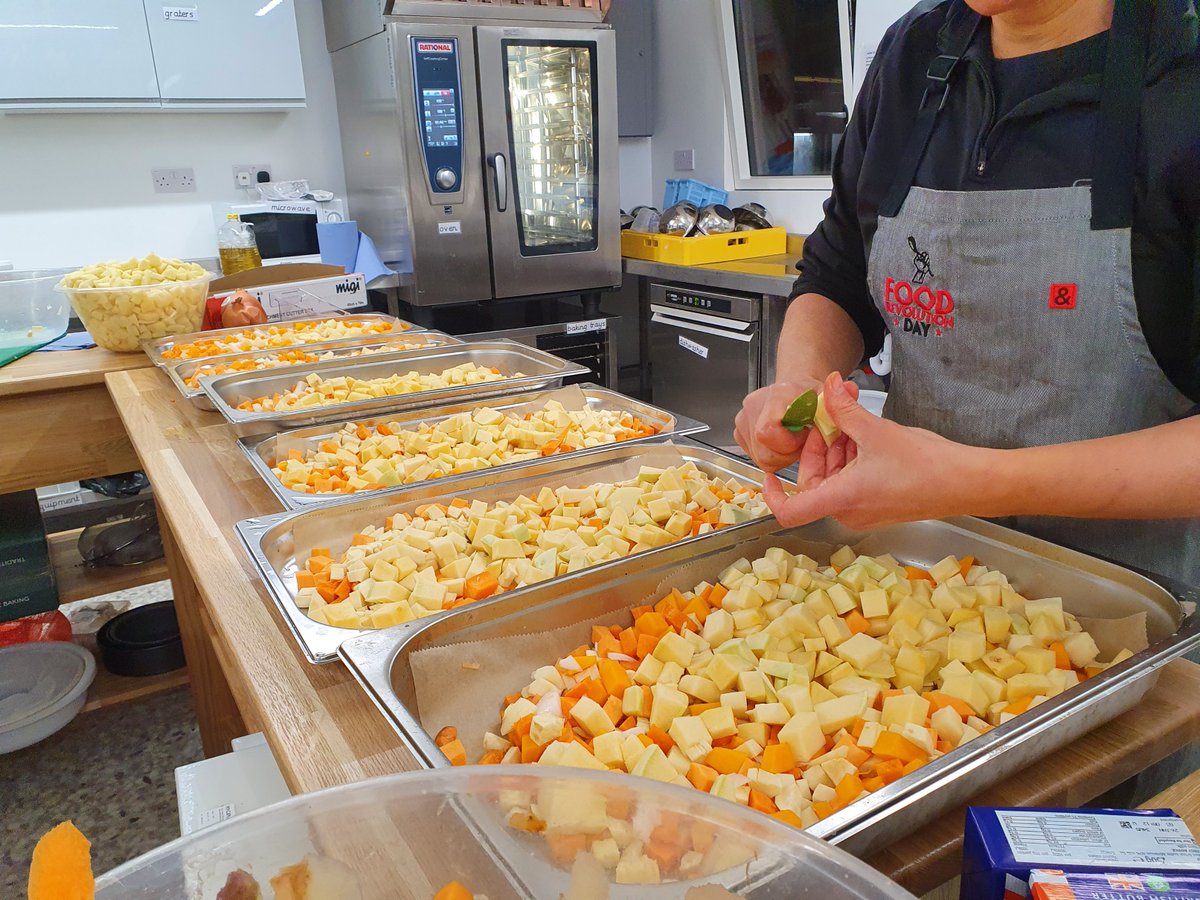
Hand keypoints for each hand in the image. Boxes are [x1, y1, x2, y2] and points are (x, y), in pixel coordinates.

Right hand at [734, 378, 858, 473]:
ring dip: (783, 456)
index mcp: (776, 396)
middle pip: (766, 453)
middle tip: (804, 440)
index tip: (805, 435)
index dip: (789, 443)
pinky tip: (785, 442)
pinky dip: (774, 455)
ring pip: (762, 459)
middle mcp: (753, 408)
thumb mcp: (829, 397)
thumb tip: (850, 389)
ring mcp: (743, 422)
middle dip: (790, 453)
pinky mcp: (740, 434)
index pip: (768, 433)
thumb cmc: (809, 395)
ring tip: (796, 440)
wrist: (794, 390)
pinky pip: (758, 458)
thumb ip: (841, 397)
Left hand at [763, 373, 977, 529]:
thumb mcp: (877, 431)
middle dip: (820, 445)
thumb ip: (845, 409)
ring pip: (835, 476)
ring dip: (839, 445)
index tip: (768, 471)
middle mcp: (849, 511)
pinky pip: (853, 479)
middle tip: (830, 413)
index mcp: (841, 499)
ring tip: (853, 415)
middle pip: (814, 480)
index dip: (771, 493)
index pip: (789, 510)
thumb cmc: (926, 466)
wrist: (967, 483)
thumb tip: (828, 386)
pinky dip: (854, 455)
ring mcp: (864, 509)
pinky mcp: (879, 503)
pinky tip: (866, 431)